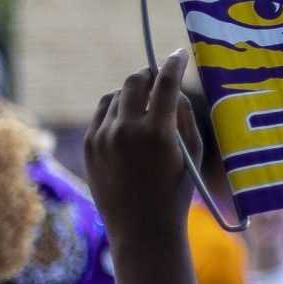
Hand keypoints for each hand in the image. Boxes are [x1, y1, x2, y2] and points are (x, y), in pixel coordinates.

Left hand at [87, 49, 199, 244]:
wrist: (142, 229)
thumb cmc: (176, 193)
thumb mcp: (193, 154)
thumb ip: (185, 117)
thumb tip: (174, 91)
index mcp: (158, 132)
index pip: (166, 82)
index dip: (175, 63)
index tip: (180, 54)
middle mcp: (126, 130)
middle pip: (135, 81)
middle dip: (149, 75)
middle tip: (158, 78)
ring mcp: (103, 137)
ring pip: (116, 96)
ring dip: (132, 95)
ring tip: (144, 107)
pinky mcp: (89, 145)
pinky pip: (101, 114)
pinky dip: (115, 111)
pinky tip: (127, 121)